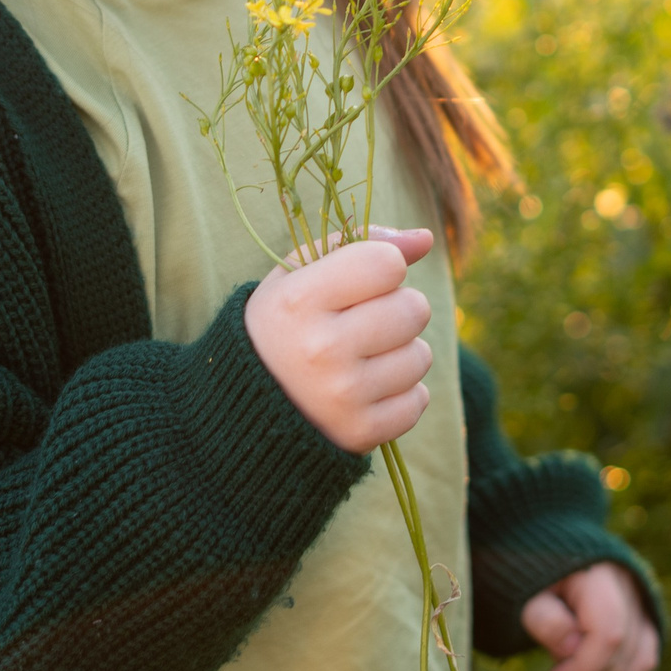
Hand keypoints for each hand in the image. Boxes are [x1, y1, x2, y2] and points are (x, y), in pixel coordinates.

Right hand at [245, 226, 434, 453]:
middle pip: (414, 308)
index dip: (383, 266)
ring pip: (421, 356)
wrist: (244, 408)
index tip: (363, 281)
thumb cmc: (282, 325)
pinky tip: (367, 390)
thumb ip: (361, 245)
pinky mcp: (360, 432)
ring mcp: (342, 395)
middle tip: (366, 322)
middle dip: (398, 309)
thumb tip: (426, 238)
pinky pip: (418, 401)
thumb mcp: (299, 274)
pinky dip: (400, 394)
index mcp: (299, 301)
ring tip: (363, 358)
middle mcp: (321, 348)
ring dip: (401, 353)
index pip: (386, 263)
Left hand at [521, 562, 659, 670]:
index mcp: (598, 574)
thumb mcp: (527, 597)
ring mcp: (641, 599)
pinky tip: (594, 667)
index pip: (608, 632)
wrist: (550, 564)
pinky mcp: (645, 615)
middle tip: (557, 658)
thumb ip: (544, 619)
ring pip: (639, 658)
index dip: (584, 666)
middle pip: (622, 649)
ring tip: (572, 653)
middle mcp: (628, 583)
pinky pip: (646, 658)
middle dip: (587, 668)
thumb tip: (573, 647)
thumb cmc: (536, 584)